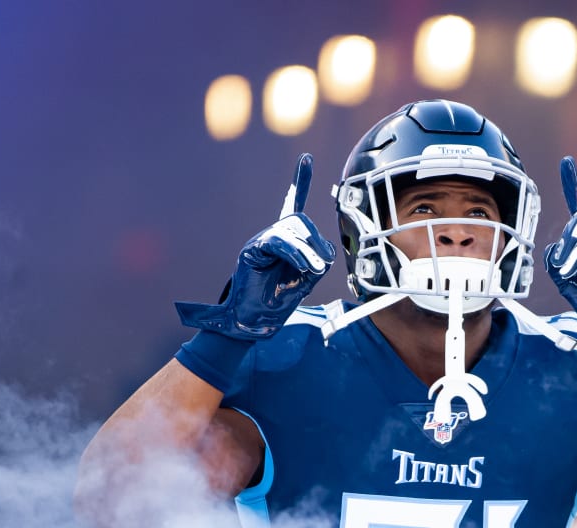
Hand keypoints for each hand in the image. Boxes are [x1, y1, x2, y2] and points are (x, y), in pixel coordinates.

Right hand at [176, 154, 334, 339]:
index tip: (305, 158)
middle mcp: (273, 236)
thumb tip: (323, 254)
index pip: (293, 205)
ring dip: (307, 252)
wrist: (253, 322)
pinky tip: (305, 267)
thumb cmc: (278, 301)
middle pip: (301, 222)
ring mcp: (261, 241)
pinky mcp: (252, 250)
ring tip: (312, 271)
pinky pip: (278, 242)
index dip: (299, 181)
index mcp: (286, 241)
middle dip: (316, 243)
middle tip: (320, 267)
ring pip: (291, 231)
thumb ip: (318, 262)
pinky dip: (296, 254)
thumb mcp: (307, 280)